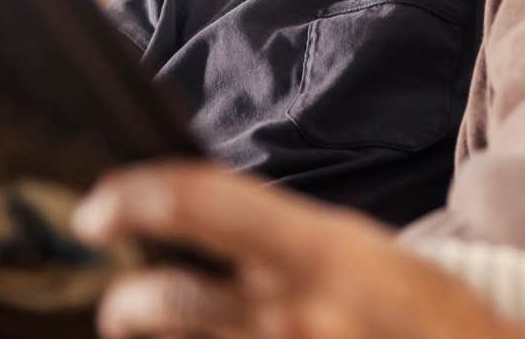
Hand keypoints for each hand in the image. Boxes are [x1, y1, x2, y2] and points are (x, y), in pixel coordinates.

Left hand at [74, 161, 524, 338]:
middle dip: (124, 307)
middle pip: (161, 303)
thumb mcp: (363, 257)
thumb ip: (286, 244)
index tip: (99, 211)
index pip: (199, 202)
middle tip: (121, 307)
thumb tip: (201, 221)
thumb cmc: (424, 318)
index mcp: (319, 251)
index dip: (133, 199)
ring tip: (146, 334)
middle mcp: (292, 313)